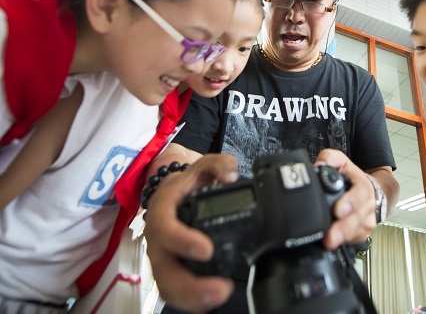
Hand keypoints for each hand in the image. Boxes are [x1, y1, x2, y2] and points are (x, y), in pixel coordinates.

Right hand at [144, 154, 237, 312]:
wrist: (172, 191)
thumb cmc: (186, 182)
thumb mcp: (202, 165)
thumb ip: (218, 164)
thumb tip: (229, 174)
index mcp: (161, 210)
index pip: (164, 228)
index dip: (182, 241)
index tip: (206, 249)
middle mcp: (157, 238)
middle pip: (163, 270)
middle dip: (190, 285)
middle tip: (219, 289)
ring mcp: (162, 257)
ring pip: (168, 286)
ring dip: (193, 297)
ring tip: (220, 295)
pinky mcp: (170, 270)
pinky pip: (175, 291)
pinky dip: (193, 300)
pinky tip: (212, 300)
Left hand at [315, 149, 376, 249]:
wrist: (368, 191)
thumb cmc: (351, 178)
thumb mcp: (341, 162)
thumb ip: (329, 159)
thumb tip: (318, 166)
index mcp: (363, 185)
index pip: (361, 193)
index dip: (351, 202)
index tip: (338, 210)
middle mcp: (368, 204)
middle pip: (359, 218)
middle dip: (344, 227)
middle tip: (330, 235)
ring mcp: (366, 220)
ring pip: (358, 232)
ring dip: (343, 238)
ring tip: (329, 242)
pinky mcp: (362, 232)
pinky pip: (355, 240)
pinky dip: (345, 243)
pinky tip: (334, 244)